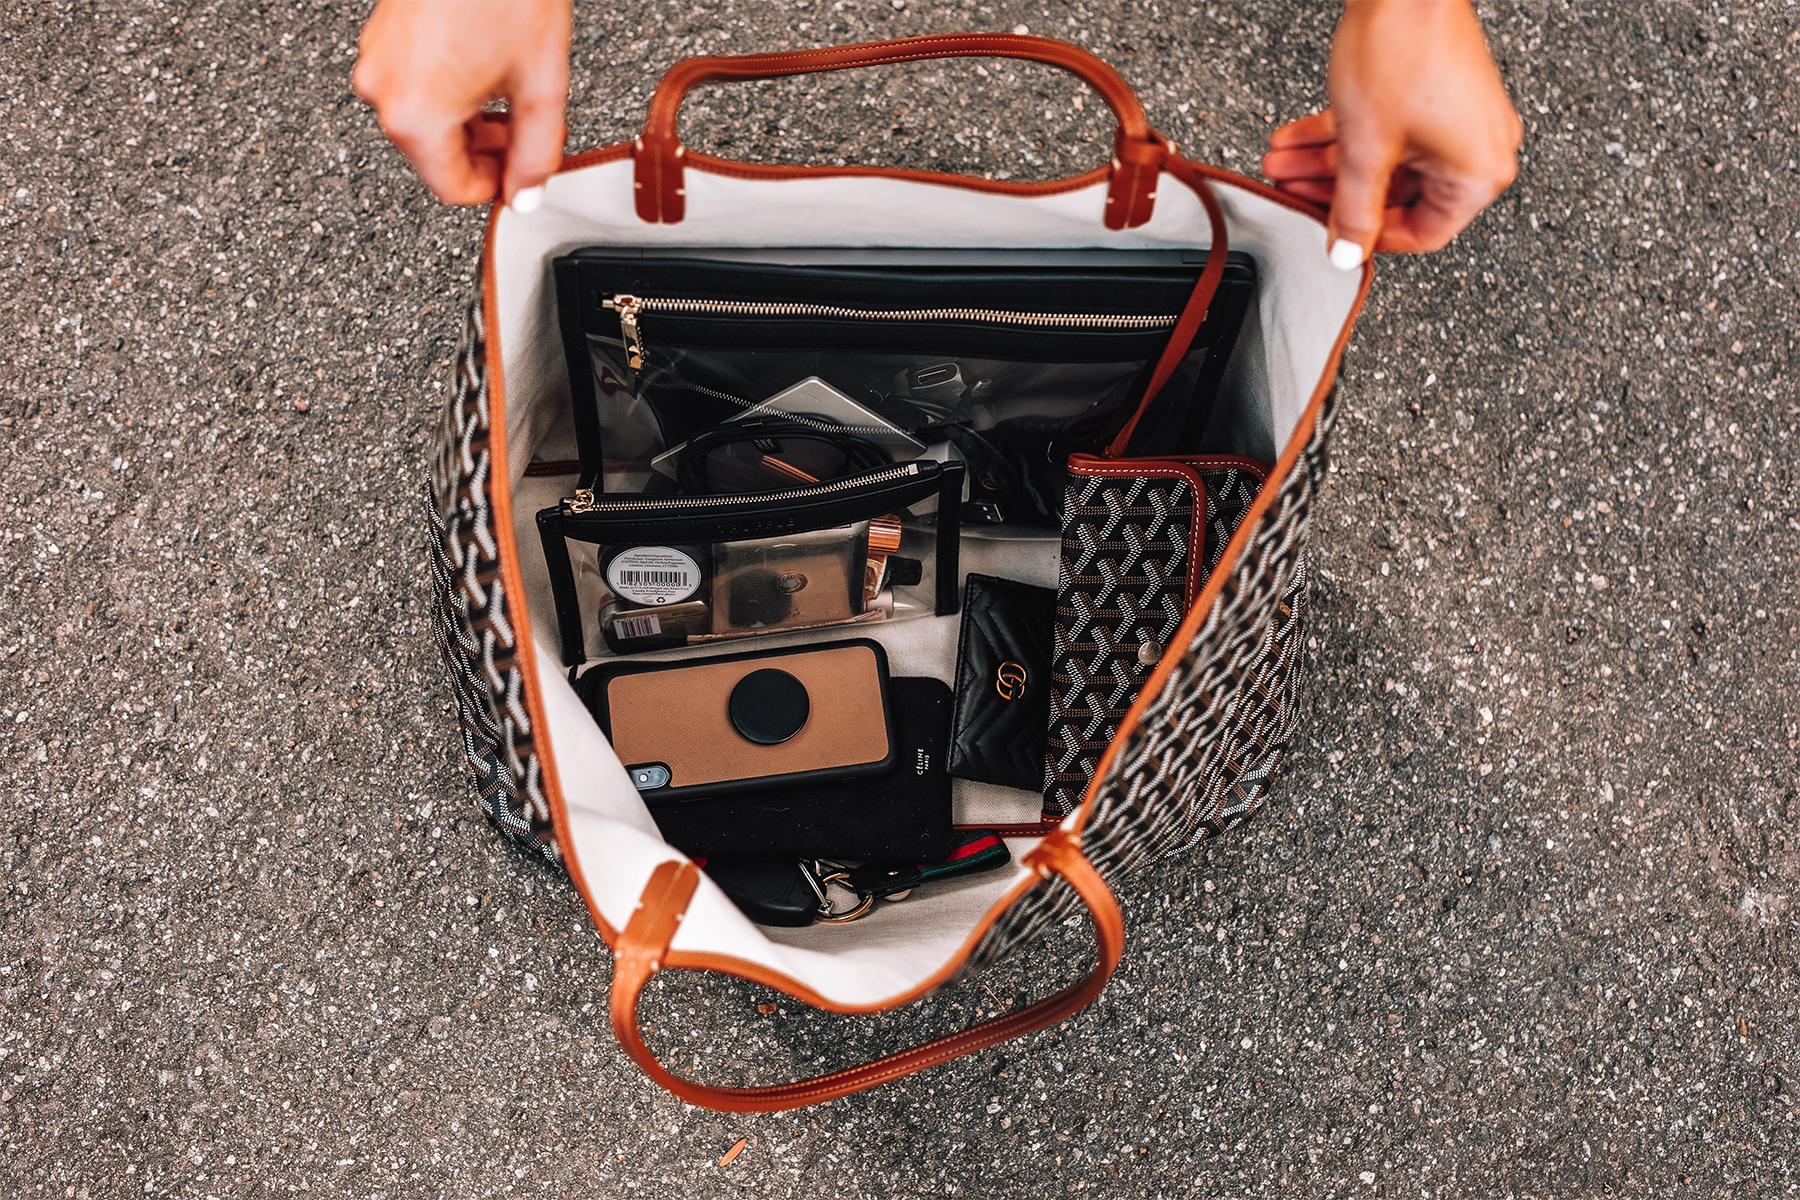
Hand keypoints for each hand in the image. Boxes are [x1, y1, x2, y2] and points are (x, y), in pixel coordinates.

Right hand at [352, 0, 571, 206]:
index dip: (497, 187)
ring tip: (512, 93)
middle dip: (486, 153)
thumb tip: (526, 193)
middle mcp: (383, 91)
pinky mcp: (380, 35)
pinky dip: (450, 90)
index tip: (522, 176)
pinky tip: (486, 67)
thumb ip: (538, 154)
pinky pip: (415, 84)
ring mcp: (376, 58)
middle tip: (526, 134)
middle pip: (437, 155)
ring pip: (426, 120)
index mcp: (416, 115)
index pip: (453, 188)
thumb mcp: (541, 87)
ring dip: (470, 122)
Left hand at [1261, 0, 1522, 266]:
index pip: (1423, 234)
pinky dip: (1342, 134)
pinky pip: (1386, 128)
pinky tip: (1296, 138)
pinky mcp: (1435, 92)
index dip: (1370, 239)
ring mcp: (1457, 118)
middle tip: (1291, 192)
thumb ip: (1354, 208)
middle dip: (1332, 192)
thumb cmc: (1402, 49)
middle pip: (1395, 194)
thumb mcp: (1366, 147)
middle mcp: (1478, 148)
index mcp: (1478, 173)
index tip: (1333, 236)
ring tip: (1281, 163)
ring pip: (1383, 159)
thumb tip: (1347, 252)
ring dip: (1325, 163)